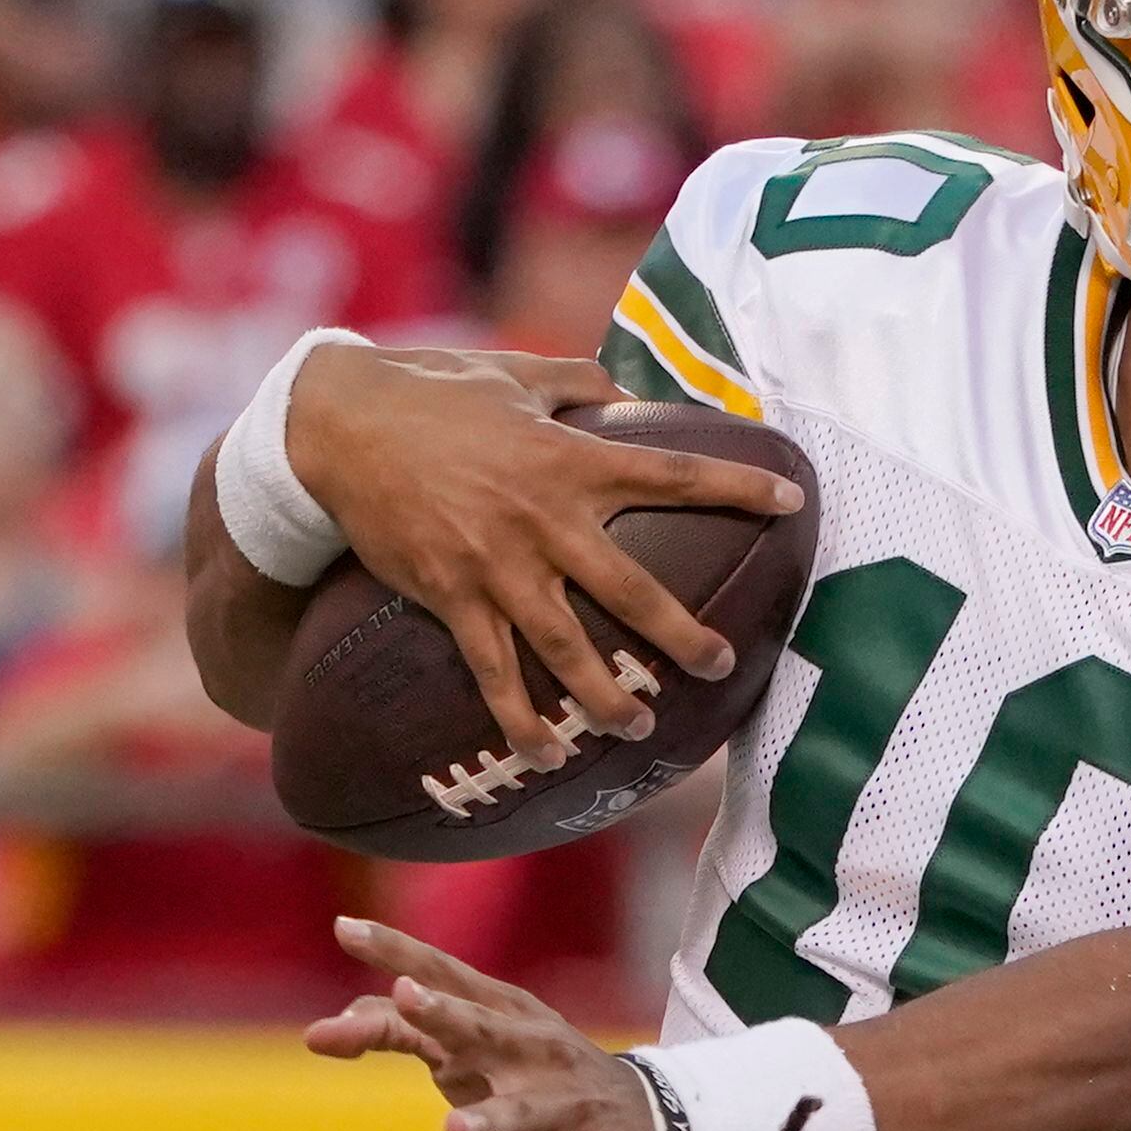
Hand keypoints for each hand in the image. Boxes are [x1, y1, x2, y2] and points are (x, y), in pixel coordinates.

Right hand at [285, 345, 800, 767]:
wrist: (338, 423)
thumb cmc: (432, 391)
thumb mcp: (514, 374)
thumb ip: (575, 382)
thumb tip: (620, 385)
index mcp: (569, 459)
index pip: (671, 473)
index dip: (736, 487)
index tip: (793, 504)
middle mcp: (543, 519)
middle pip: (631, 590)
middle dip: (681, 635)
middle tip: (721, 665)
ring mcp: (497, 566)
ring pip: (566, 647)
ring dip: (607, 696)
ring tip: (640, 726)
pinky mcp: (451, 597)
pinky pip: (493, 672)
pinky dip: (519, 719)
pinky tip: (547, 756)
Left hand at [309, 917, 661, 1130]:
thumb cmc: (542, 1080)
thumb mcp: (482, 1047)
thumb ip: (407, 1033)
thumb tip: (323, 1029)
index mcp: (507, 1013)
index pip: (446, 974)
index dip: (397, 951)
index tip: (346, 929)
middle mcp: (534, 1050)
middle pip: (484, 1027)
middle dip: (447, 1014)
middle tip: (407, 997)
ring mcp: (560, 1107)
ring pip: (520, 1112)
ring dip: (490, 1119)